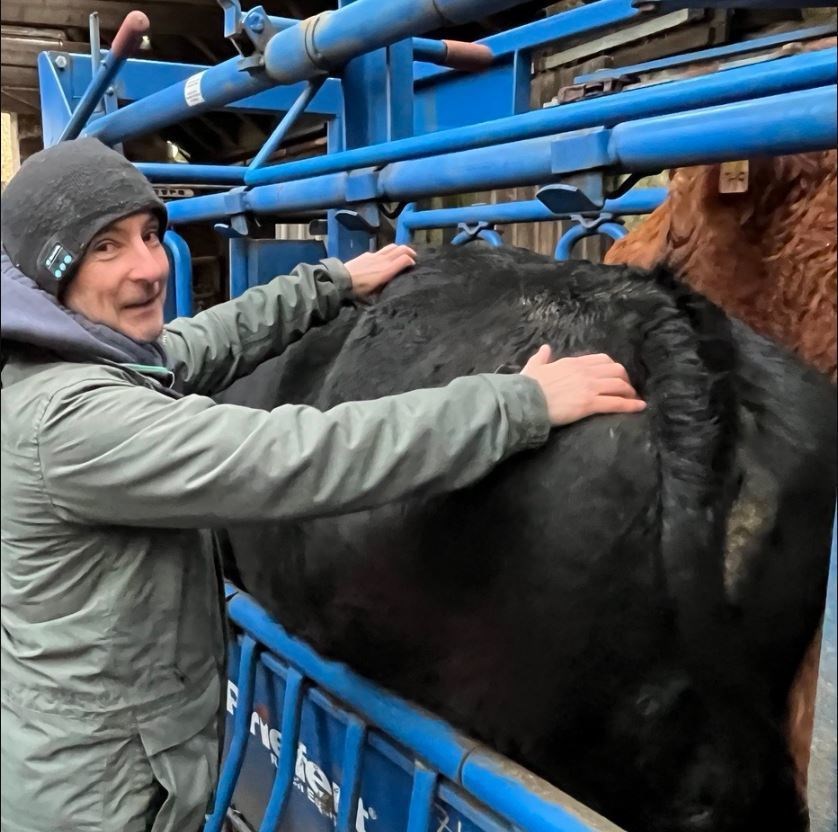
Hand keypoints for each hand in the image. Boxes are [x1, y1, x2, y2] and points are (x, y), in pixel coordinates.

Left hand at [345, 244, 416, 297]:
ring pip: (392, 246)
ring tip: (402, 253)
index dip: (411, 261)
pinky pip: (381, 250)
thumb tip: (392, 282)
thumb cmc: (359, 290)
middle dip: (409, 251)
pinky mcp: (367, 254)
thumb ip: (385, 285)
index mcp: (387, 270)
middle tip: (413, 256)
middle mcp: (383, 260)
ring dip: (399, 248)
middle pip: (401, 249)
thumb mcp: (375, 293)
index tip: (413, 265)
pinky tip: (384, 258)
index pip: (405, 259)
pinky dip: (387, 252)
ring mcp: (375, 255)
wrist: (342, 280)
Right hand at [521, 346, 645, 425]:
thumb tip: (545, 348)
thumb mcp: (534, 367)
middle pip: (616, 370)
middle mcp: (585, 372)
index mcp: (573, 362)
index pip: (601, 360)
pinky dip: (631, 405)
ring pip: (619, 385)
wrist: (525, 401)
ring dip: (630, 392)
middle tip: (627, 389)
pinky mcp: (590, 403)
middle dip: (625, 379)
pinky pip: (616, 402)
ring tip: (634, 400)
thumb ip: (541, 357)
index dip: (613, 368)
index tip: (616, 376)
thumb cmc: (527, 386)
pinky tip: (639, 408)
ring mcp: (589, 387)